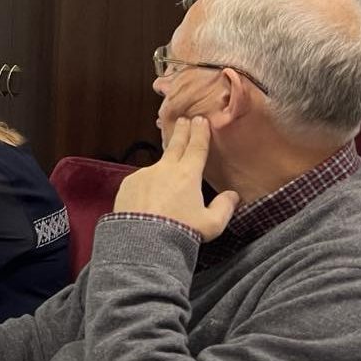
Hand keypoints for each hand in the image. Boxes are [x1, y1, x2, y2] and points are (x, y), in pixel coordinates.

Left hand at [114, 116, 240, 240]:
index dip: (200, 132)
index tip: (200, 120)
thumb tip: (233, 195)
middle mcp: (164, 169)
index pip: (196, 147)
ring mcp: (143, 175)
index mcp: (187, 174)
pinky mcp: (127, 184)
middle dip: (181, 132)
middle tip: (183, 120)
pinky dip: (148, 185)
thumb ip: (224, 207)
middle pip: (175, 145)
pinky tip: (149, 199)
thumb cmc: (179, 232)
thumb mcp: (211, 224)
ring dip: (163, 168)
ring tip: (167, 182)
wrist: (141, 241)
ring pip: (157, 167)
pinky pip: (142, 181)